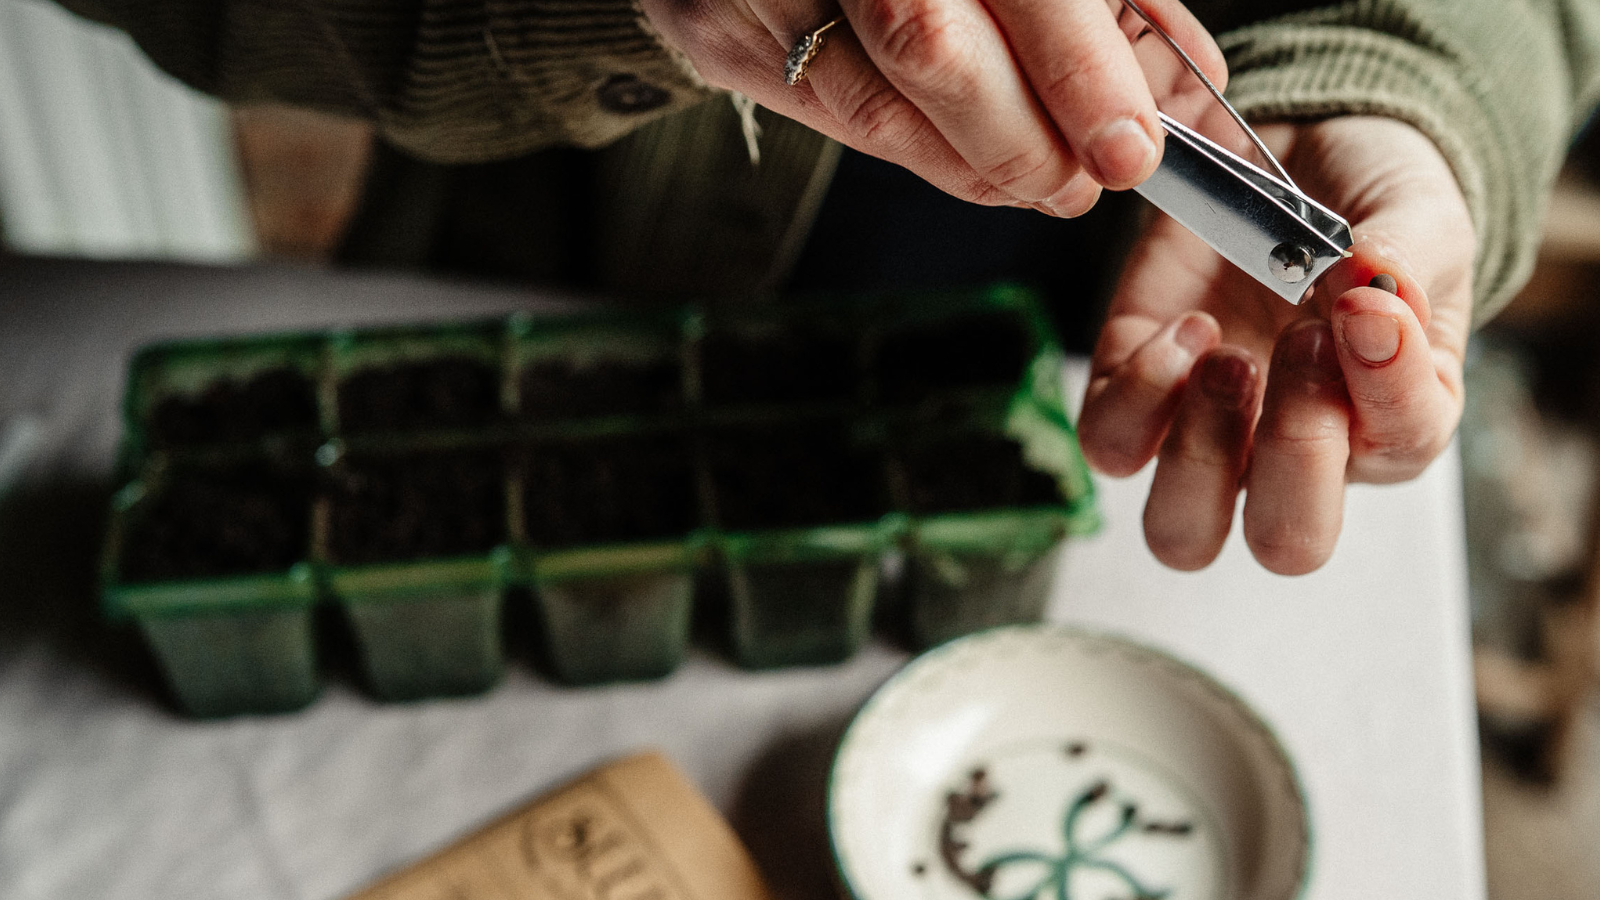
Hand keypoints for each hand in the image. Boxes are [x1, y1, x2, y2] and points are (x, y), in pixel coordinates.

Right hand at [639, 0, 1225, 214]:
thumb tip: (1182, 75)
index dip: (1078, 70)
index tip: (1131, 147)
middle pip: (929, 45)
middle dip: (1022, 137)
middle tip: (1083, 181)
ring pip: (877, 106)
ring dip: (978, 166)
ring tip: (1047, 179)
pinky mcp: (724, 37)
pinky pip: (837, 121)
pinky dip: (923, 155)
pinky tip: (976, 163)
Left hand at [1077, 115, 1475, 573]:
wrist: (1289, 166)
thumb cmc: (1364, 207)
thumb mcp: (1414, 214)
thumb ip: (1404, 262)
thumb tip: (1374, 293)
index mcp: (1392, 420)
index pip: (1401, 447)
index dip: (1385, 385)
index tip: (1366, 303)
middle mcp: (1300, 456)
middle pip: (1287, 542)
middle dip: (1294, 453)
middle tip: (1300, 346)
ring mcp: (1211, 439)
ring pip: (1180, 533)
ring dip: (1201, 451)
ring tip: (1225, 355)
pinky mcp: (1136, 398)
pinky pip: (1112, 446)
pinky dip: (1139, 396)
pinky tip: (1183, 327)